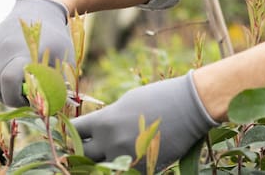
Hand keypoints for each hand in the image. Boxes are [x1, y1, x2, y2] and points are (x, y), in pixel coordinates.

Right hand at [0, 0, 72, 105]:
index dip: (17, 97)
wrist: (38, 9)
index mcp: (24, 52)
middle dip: (10, 99)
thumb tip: (50, 108)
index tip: (31, 98)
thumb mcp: (64, 58)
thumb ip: (57, 84)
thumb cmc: (56, 38)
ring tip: (16, 87)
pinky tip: (5, 80)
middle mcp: (3, 51)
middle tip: (26, 96)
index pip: (8, 80)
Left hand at [73, 71, 217, 168]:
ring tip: (109, 155)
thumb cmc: (159, 97)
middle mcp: (111, 142)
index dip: (73, 134)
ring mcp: (126, 159)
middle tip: (89, 149)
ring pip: (100, 170)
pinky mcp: (142, 170)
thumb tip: (96, 130)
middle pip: (82, 156)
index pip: (74, 133)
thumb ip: (108, 118)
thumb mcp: (127, 102)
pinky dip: (123, 168)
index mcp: (105, 121)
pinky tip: (128, 159)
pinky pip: (123, 173)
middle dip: (83, 153)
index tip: (76, 134)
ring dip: (101, 164)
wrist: (191, 106)